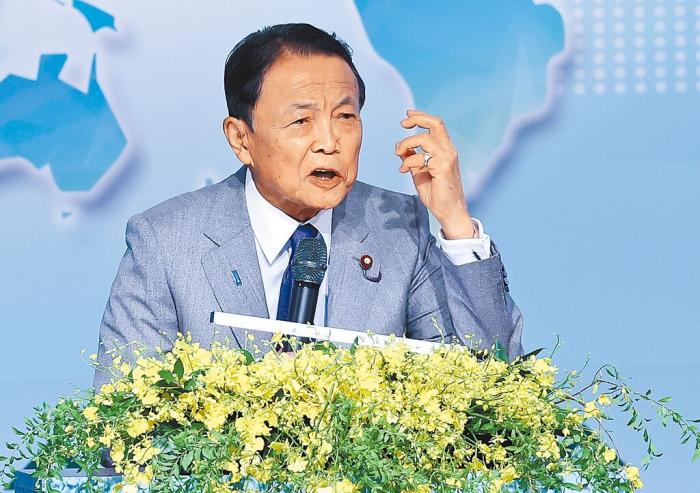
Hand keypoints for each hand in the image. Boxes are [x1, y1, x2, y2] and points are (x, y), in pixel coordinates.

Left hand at [395, 109, 474, 238]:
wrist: (449, 212)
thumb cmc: (436, 194)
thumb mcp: (419, 173)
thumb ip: (412, 159)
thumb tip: (401, 149)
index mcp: (445, 149)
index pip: (436, 125)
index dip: (421, 116)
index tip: (407, 116)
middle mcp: (449, 150)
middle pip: (436, 123)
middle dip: (417, 119)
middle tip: (402, 124)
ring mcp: (448, 158)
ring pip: (424, 138)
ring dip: (406, 143)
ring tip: (397, 152)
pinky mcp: (443, 168)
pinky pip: (421, 157)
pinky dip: (408, 161)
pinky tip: (403, 170)